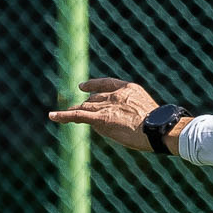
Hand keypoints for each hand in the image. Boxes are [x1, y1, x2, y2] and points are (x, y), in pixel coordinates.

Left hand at [47, 79, 184, 153]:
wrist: (158, 128)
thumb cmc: (160, 126)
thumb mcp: (147, 113)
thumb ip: (133, 112)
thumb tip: (120, 121)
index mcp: (130, 89)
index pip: (107, 84)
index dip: (93, 85)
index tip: (83, 87)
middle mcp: (116, 95)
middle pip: (94, 99)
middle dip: (85, 105)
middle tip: (74, 109)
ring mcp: (107, 105)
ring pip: (85, 107)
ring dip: (73, 112)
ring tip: (59, 115)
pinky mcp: (100, 118)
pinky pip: (77, 115)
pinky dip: (63, 115)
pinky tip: (52, 116)